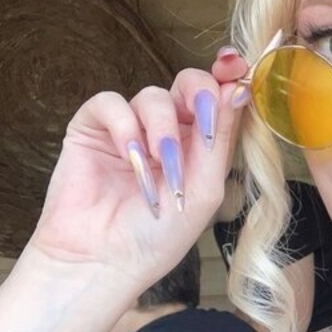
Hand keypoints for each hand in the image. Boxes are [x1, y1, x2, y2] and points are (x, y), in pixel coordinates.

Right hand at [24, 68, 245, 298]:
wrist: (104, 261)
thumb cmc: (158, 235)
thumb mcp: (204, 188)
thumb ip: (221, 138)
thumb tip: (239, 88)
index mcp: (200, 146)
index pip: (219, 100)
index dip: (228, 79)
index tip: (236, 70)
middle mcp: (167, 132)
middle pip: (188, 83)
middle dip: (199, 91)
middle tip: (201, 110)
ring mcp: (130, 128)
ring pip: (152, 95)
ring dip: (161, 127)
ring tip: (158, 162)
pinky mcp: (92, 129)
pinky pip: (110, 102)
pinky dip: (124, 126)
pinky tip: (129, 155)